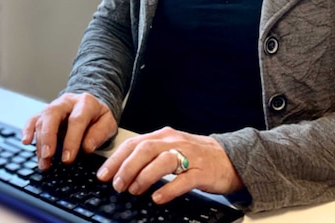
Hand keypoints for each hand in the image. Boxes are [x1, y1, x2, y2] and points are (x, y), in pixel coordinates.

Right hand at [21, 92, 117, 169]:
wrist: (90, 104)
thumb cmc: (98, 116)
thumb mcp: (108, 123)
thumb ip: (99, 134)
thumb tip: (87, 148)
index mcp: (85, 103)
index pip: (76, 120)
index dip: (71, 140)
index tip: (68, 159)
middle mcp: (66, 102)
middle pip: (52, 115)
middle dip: (48, 137)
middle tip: (48, 156)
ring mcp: (53, 106)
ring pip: (41, 120)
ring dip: (40, 142)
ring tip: (44, 162)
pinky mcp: (44, 113)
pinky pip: (33, 119)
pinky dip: (27, 130)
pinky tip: (26, 142)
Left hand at [95, 127, 242, 203]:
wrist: (231, 158)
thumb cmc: (197, 156)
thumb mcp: (171, 149)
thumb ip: (150, 155)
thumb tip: (122, 169)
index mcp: (164, 136)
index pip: (134, 144)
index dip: (116, 159)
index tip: (103, 174)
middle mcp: (174, 142)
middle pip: (145, 150)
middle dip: (126, 168)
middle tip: (116, 185)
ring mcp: (189, 156)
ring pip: (162, 161)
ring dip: (144, 176)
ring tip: (133, 190)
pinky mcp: (202, 171)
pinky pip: (183, 180)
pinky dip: (168, 189)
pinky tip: (157, 198)